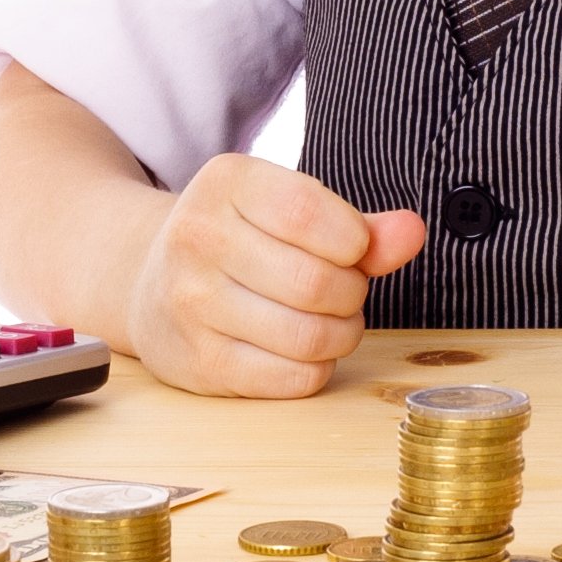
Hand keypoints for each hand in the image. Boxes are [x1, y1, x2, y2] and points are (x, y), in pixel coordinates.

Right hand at [124, 155, 425, 397]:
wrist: (149, 282)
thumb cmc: (239, 241)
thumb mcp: (288, 211)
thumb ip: (357, 225)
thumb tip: (412, 232)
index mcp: (225, 184)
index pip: (308, 211)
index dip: (353, 240)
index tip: (352, 248)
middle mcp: (198, 239)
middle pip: (316, 282)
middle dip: (352, 293)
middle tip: (344, 290)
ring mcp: (192, 304)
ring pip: (309, 336)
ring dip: (342, 334)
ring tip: (332, 321)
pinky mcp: (199, 362)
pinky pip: (292, 378)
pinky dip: (317, 367)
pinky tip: (305, 349)